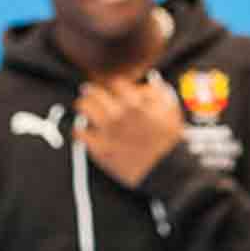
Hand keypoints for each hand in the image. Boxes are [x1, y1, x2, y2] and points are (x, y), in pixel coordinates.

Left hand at [72, 72, 184, 188]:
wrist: (163, 170)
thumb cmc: (168, 141)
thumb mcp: (171, 110)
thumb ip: (158, 92)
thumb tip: (147, 80)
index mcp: (136, 103)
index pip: (116, 83)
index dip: (114, 84)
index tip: (112, 87)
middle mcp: (119, 115)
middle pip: (95, 92)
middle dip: (92, 91)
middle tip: (89, 91)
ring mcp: (107, 131)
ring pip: (84, 107)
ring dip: (82, 104)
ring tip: (82, 106)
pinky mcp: (100, 148)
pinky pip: (80, 133)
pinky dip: (78, 129)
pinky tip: (81, 129)